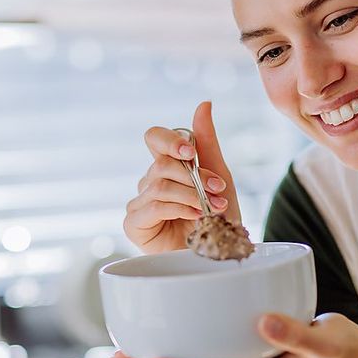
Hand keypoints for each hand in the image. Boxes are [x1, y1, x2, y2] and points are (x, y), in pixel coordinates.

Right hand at [123, 101, 241, 254]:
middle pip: (160, 163)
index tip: (191, 152)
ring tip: (212, 208)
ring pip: (158, 184)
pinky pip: (152, 205)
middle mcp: (149, 182)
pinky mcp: (134, 224)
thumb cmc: (220, 217)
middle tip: (217, 191)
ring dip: (191, 195)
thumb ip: (206, 141)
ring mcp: (139, 202)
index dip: (170, 140)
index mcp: (167, 166)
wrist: (223, 253)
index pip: (154, 138)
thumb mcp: (218, 175)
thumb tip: (204, 103)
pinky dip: (178, 208)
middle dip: (194, 176)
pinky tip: (194, 217)